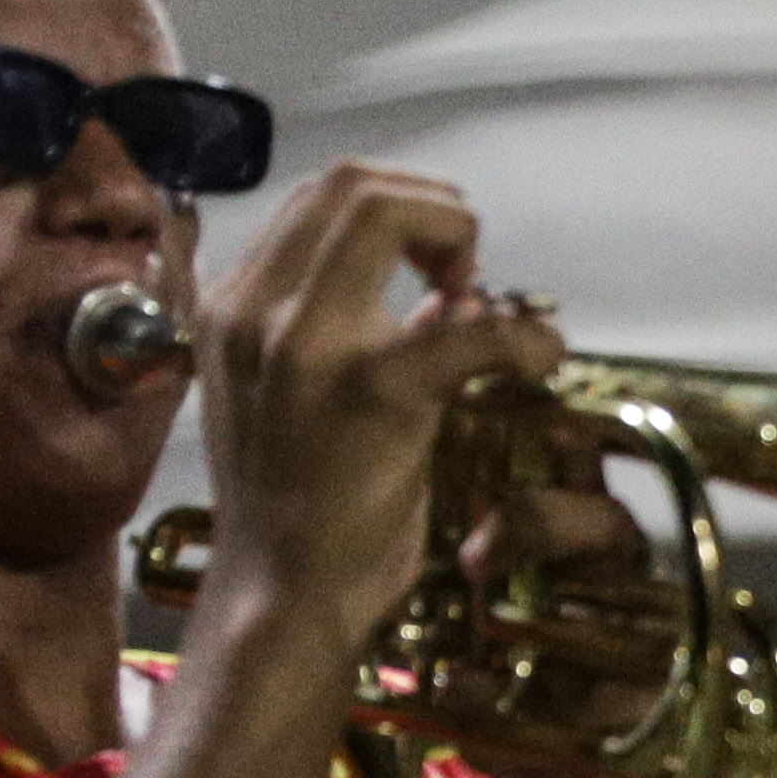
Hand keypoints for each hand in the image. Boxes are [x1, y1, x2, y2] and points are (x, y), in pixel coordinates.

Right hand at [185, 161, 571, 681]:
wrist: (281, 594)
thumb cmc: (299, 504)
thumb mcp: (298, 394)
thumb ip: (353, 330)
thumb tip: (442, 291)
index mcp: (235, 306)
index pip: (319, 195)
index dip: (397, 206)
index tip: (436, 265)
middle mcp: (255, 309)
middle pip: (353, 183)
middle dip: (432, 207)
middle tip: (467, 273)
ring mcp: (305, 345)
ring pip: (388, 214)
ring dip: (460, 239)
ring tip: (486, 310)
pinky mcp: (371, 392)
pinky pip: (465, 329)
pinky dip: (521, 336)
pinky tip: (541, 359)